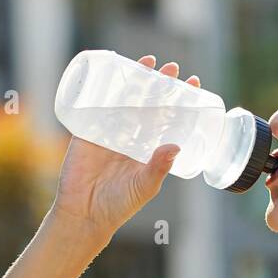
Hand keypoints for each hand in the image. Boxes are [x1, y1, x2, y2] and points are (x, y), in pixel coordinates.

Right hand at [52, 56, 201, 237]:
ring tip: (149, 63)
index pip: (167, 119)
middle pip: (148, 103)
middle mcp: (131, 137)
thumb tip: (176, 146)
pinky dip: (103, 89)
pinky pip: (95, 105)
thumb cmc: (119, 205)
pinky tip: (113, 73)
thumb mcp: (145, 186)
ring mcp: (109, 132)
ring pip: (125, 99)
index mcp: (148, 149)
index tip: (192, 84)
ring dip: (136, 81)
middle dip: (160, 85)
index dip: (179, 102)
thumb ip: (159, 167)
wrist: (85, 214)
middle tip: (173, 68)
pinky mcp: (87, 131)